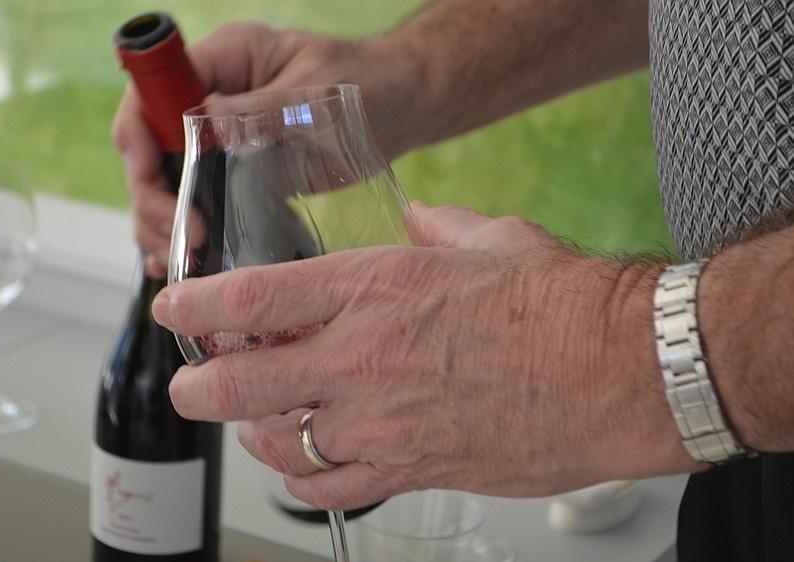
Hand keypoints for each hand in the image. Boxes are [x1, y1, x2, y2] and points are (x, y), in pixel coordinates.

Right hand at [112, 22, 418, 276]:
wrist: (401, 108)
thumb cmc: (367, 82)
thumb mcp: (316, 91)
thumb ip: (262, 109)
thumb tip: (209, 125)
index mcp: (224, 60)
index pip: (155, 93)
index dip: (140, 139)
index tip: (153, 183)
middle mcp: (213, 97)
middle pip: (149, 146)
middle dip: (153, 196)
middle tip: (180, 235)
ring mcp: (223, 137)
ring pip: (167, 181)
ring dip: (164, 221)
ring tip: (179, 258)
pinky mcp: (240, 171)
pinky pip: (200, 200)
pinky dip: (187, 231)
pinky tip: (182, 260)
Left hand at [153, 203, 694, 510]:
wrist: (621, 368)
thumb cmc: (562, 302)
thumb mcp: (491, 239)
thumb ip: (440, 228)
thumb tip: (422, 219)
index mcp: (373, 287)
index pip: (252, 297)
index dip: (197, 304)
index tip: (176, 308)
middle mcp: (363, 358)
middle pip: (243, 383)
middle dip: (202, 386)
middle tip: (193, 386)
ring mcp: (383, 422)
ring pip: (279, 444)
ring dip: (254, 435)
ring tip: (253, 425)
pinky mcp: (414, 468)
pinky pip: (331, 489)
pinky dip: (304, 481)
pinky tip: (304, 469)